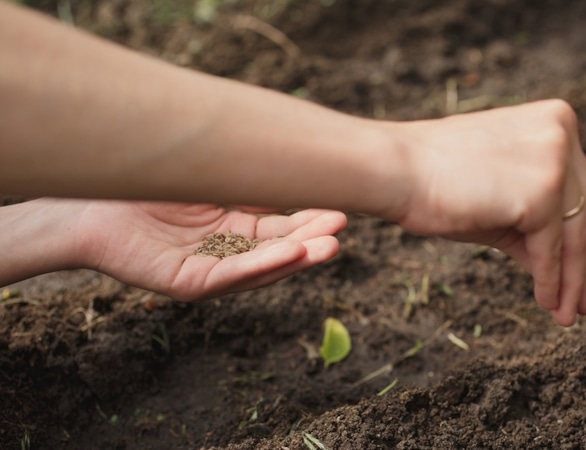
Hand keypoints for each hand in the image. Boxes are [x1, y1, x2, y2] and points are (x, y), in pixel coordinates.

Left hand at [74, 200, 346, 300]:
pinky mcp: (187, 283)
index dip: (310, 220)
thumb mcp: (209, 176)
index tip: (340, 206)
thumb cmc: (145, 183)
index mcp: (234, 230)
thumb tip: (292, 154)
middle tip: (342, 226)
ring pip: (262, 267)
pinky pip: (230, 276)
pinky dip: (262, 266)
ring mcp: (209, 270)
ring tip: (329, 246)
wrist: (86, 198)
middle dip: (313, 240)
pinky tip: (291, 254)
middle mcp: (226, 253)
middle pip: (279, 250)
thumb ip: (246, 176)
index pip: (281, 229)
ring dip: (298, 258)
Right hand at [390, 100, 585, 325]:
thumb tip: (568, 272)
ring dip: (571, 281)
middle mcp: (562, 132)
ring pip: (575, 235)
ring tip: (565, 315)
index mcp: (556, 120)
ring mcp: (554, 160)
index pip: (583, 191)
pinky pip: (551, 248)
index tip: (583, 274)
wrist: (395, 171)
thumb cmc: (438, 183)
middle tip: (581, 304)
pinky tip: (545, 301)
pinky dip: (550, 280)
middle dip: (584, 266)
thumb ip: (539, 224)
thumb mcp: (503, 200)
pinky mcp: (541, 192)